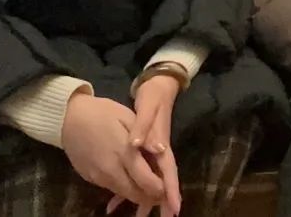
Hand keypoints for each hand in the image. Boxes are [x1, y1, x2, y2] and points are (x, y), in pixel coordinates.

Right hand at [61, 92, 163, 210]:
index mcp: (124, 153)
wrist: (67, 117)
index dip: (160, 189)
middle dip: (150, 196)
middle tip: (160, 192)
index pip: (146, 181)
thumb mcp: (127, 116)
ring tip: (148, 188)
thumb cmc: (101, 113)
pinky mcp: (90, 178)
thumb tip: (161, 151)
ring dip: (137, 194)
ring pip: (123, 193)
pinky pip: (110, 188)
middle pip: (135, 193)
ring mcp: (99, 177)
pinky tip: (129, 180)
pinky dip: (122, 188)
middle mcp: (111, 170)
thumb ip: (144, 136)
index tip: (168, 189)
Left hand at [131, 75, 180, 216]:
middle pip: (161, 180)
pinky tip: (115, 201)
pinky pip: (137, 173)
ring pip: (149, 180)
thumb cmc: (153, 98)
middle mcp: (159, 151)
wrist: (156, 86)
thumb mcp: (148, 109)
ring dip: (144, 197)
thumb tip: (144, 146)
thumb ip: (144, 128)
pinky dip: (128, 187)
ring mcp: (152, 152)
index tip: (175, 208)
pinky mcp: (143, 151)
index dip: (171, 190)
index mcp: (161, 144)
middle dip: (161, 201)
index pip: (168, 171)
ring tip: (139, 216)